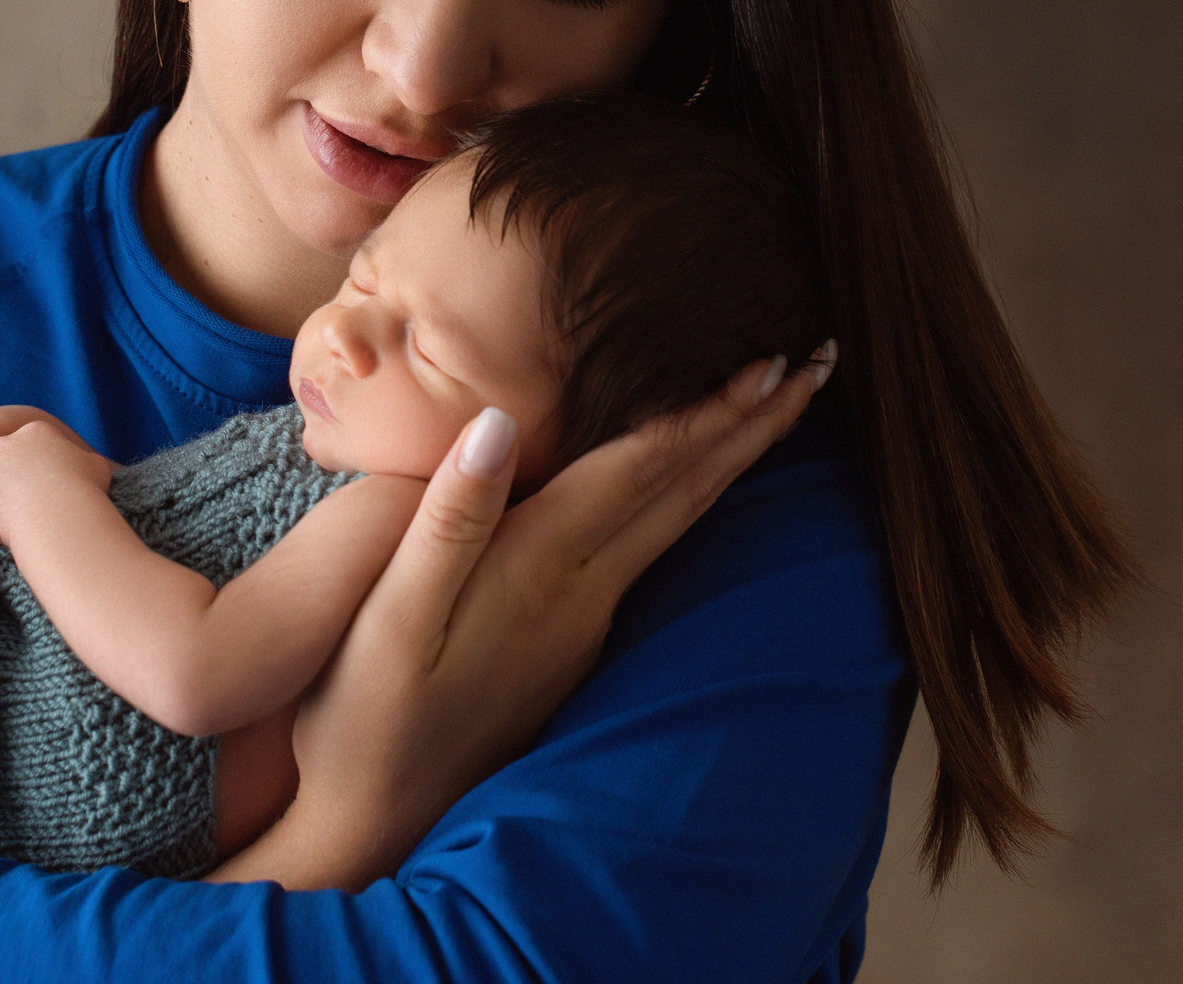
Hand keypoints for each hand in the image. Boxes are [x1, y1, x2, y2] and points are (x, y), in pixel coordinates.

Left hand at [0, 421, 115, 548]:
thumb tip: (103, 469)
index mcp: (35, 432)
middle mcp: (3, 442)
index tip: (35, 488)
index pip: (23, 445)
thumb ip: (90, 464)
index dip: (27, 467)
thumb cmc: (82, 493)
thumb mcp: (97, 468)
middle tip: (10, 502)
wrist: (59, 511)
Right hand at [210, 342, 835, 889]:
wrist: (373, 824)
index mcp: (539, 570)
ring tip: (774, 411)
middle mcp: (580, 595)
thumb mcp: (390, 618)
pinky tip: (688, 484)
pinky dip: (685, 498)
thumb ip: (448, 520)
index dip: (710, 411)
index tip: (775, 359)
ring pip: (677, 524)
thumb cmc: (363, 717)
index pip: (644, 471)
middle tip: (819, 363)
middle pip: (686, 494)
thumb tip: (497, 422)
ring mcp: (582, 626)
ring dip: (730, 461)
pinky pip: (648, 549)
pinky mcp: (568, 647)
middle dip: (752, 426)